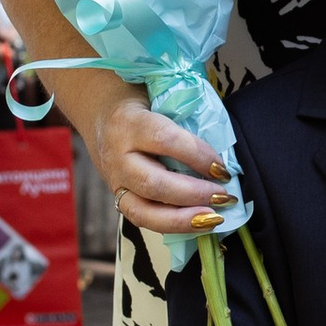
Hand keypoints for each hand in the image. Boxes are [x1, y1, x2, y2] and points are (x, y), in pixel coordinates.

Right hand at [92, 85, 230, 238]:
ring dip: (183, 219)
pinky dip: (173, 226)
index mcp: (128, 123)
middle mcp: (117, 156)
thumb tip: (224, 155)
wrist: (102, 116)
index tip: (223, 169)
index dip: (198, 156)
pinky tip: (198, 224)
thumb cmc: (144, 106)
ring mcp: (115, 182)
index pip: (165, 140)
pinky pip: (143, 220)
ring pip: (143, 212)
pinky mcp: (118, 200)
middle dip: (193, 194)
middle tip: (223, 196)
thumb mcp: (161, 100)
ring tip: (214, 218)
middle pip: (153, 183)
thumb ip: (187, 121)